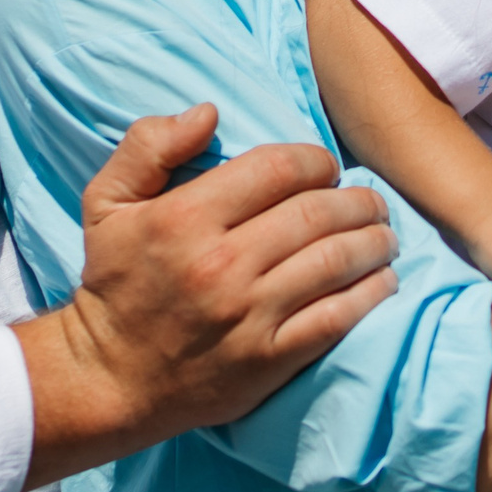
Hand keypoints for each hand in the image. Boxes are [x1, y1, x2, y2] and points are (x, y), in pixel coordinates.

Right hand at [15, 105, 399, 486]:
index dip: (315, 160)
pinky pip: (337, 317)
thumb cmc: (115, 283)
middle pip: (317, 213)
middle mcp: (220, 265)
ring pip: (336, 260)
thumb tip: (209, 112)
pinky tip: (383, 279)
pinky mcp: (268, 360)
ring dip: (374, 240)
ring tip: (384, 233)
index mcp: (184, 218)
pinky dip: (371, 293)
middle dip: (357, 199)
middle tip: (370, 199)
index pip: (277, 169)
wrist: (109, 379)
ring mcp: (248, 316)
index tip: (326, 167)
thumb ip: (148, 145)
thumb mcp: (106, 203)